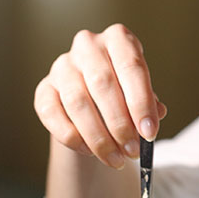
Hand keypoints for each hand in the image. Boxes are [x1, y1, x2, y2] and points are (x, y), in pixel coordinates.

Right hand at [34, 24, 166, 168]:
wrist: (95, 96)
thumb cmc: (125, 89)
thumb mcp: (141, 90)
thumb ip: (149, 102)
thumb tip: (155, 117)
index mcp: (118, 39)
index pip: (131, 67)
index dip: (141, 103)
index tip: (149, 132)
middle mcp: (88, 46)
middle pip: (103, 84)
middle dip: (120, 123)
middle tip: (132, 150)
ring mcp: (62, 66)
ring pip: (78, 102)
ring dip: (99, 137)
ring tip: (116, 158)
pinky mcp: (43, 89)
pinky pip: (53, 115)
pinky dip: (73, 137)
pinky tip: (90, 152)